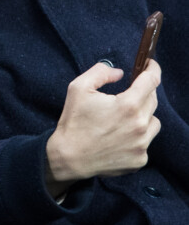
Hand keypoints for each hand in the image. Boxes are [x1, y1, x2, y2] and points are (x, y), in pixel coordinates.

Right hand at [45, 60, 160, 196]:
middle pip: (153, 100)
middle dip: (142, 92)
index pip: (151, 81)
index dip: (152, 69)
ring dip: (143, 115)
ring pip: (153, 121)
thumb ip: (100, 72)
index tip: (150, 64)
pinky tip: (118, 135)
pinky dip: (137, 135)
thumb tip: (119, 73)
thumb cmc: (74, 121)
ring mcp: (142, 144)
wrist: (70, 157)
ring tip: (121, 117)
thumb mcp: (79, 87)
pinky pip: (146, 141)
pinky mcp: (140, 159)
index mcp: (128, 105)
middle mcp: (140, 125)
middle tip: (126, 92)